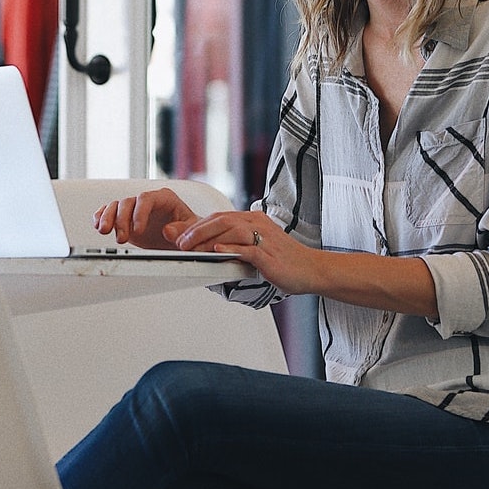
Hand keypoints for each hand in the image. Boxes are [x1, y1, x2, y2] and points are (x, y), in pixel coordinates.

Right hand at [93, 188, 198, 250]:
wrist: (182, 238)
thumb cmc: (189, 230)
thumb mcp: (192, 229)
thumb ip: (183, 229)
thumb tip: (168, 230)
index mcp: (164, 198)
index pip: (147, 199)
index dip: (139, 213)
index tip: (138, 230)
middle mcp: (146, 201)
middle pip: (128, 202)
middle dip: (122, 220)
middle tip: (122, 238)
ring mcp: (134, 210)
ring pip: (116, 206)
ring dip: (108, 218)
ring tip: (104, 231)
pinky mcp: (125, 219)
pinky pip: (109, 212)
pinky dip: (101, 216)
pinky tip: (98, 224)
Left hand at [175, 210, 436, 315]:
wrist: (313, 270)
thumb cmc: (285, 262)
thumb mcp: (256, 251)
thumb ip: (235, 249)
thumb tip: (212, 254)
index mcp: (252, 220)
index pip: (218, 217)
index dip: (195, 225)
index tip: (175, 233)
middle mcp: (256, 223)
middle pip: (219, 219)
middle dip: (193, 229)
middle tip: (175, 240)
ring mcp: (263, 237)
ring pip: (228, 230)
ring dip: (204, 238)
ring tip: (187, 247)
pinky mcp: (269, 253)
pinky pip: (246, 248)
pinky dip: (229, 249)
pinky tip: (215, 253)